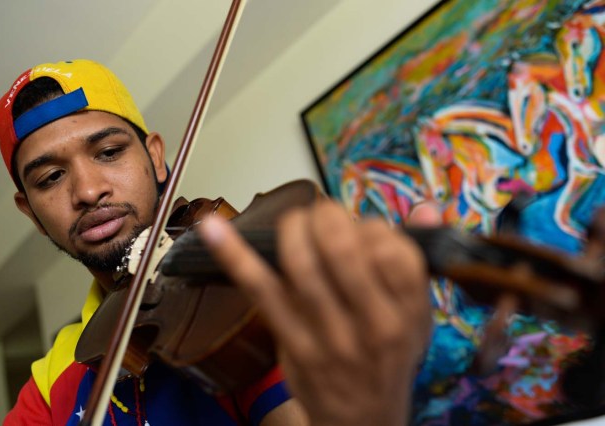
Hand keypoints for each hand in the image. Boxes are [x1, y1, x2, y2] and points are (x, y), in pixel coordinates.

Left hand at [199, 199, 438, 425]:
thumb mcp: (418, 317)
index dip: (371, 226)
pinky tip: (214, 229)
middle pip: (342, 248)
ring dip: (290, 229)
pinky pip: (261, 291)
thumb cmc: (387, 359)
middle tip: (319, 216)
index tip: (360, 229)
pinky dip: (235, 255)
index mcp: (410, 311)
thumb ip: (416, 263)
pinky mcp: (293, 343)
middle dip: (324, 217)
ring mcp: (331, 336)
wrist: (363, 421)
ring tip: (293, 224)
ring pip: (302, 265)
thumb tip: (426, 208)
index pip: (394, 248)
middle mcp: (374, 324)